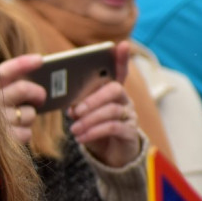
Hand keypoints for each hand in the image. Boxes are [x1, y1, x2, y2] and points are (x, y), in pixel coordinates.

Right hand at [0, 53, 46, 144]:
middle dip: (37, 93)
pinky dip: (24, 132)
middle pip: (24, 89)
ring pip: (29, 114)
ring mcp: (0, 122)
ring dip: (28, 115)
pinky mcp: (6, 140)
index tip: (39, 60)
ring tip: (20, 117)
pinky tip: (15, 132)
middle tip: (40, 97)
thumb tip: (31, 82)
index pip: (7, 71)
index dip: (24, 64)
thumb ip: (0, 88)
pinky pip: (27, 133)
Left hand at [66, 42, 139, 166]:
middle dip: (93, 99)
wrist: (109, 155)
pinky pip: (114, 128)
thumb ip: (79, 106)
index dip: (121, 59)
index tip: (121, 45)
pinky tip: (81, 137)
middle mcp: (125, 100)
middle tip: (75, 111)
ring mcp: (130, 115)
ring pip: (112, 110)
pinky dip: (94, 132)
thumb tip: (71, 106)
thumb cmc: (95, 128)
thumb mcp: (85, 115)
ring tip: (74, 129)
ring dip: (89, 120)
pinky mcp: (130, 132)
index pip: (120, 71)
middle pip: (114, 89)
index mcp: (112, 91)